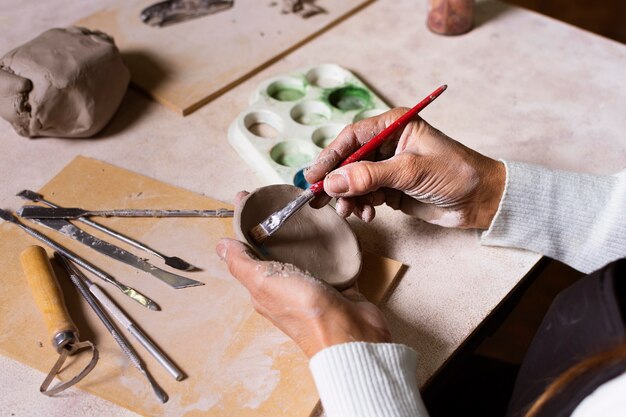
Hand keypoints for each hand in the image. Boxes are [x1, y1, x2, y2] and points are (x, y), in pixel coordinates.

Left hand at [216, 193, 389, 357]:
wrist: (350, 333)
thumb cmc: (306, 311)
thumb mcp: (264, 282)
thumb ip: (242, 263)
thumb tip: (220, 246)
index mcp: (264, 287)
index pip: (249, 249)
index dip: (245, 223)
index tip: (247, 197)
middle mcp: (285, 287)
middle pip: (276, 249)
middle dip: (274, 223)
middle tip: (277, 198)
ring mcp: (312, 286)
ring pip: (303, 254)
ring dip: (302, 234)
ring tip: (304, 208)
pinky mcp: (337, 284)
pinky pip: (331, 260)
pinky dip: (329, 245)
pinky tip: (330, 230)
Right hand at [304, 108, 504, 228]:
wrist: (481, 200)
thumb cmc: (456, 173)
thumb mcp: (411, 172)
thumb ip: (370, 176)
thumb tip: (333, 182)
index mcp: (394, 126)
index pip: (352, 137)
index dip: (330, 156)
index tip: (314, 177)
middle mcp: (387, 144)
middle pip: (348, 160)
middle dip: (335, 181)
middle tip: (318, 199)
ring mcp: (388, 167)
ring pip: (354, 181)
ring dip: (349, 198)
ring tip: (351, 213)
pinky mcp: (391, 188)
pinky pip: (365, 196)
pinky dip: (362, 206)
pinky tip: (368, 215)